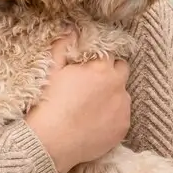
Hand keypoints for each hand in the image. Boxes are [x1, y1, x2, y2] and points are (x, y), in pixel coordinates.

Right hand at [26, 36, 131, 172]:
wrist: (51, 142)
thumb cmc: (48, 104)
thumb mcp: (51, 71)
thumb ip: (62, 47)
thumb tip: (70, 31)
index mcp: (101, 67)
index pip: (108, 54)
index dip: (96, 60)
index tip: (87, 69)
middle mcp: (118, 85)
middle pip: (121, 70)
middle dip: (110, 73)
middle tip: (93, 85)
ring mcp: (123, 107)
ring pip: (123, 94)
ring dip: (113, 95)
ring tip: (92, 107)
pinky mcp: (124, 127)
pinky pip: (123, 116)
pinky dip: (113, 116)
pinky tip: (95, 122)